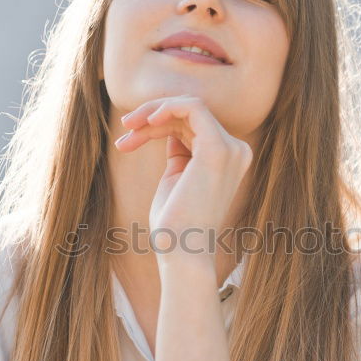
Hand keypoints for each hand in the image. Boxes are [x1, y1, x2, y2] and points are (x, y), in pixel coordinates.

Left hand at [115, 96, 252, 261]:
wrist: (182, 254)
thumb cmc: (174, 227)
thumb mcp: (175, 180)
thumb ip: (179, 154)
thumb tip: (170, 131)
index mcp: (228, 159)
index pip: (191, 127)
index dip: (156, 128)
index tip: (126, 143)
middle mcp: (236, 151)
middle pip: (188, 116)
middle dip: (150, 120)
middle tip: (124, 136)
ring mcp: (230, 149)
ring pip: (188, 107)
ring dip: (153, 114)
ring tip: (128, 129)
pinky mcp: (217, 148)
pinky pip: (193, 107)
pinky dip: (167, 107)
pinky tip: (146, 121)